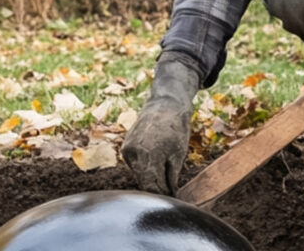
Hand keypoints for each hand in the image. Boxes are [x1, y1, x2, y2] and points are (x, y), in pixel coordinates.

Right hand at [122, 53, 200, 194]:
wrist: (165, 105)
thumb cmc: (176, 129)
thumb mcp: (178, 155)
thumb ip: (170, 177)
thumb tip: (169, 196)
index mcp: (148, 155)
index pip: (151, 186)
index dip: (161, 195)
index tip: (172, 199)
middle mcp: (133, 153)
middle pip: (143, 182)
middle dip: (156, 189)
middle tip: (170, 192)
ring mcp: (127, 150)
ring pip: (138, 174)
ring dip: (150, 179)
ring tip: (164, 176)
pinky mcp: (125, 147)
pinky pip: (135, 165)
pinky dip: (144, 168)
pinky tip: (155, 164)